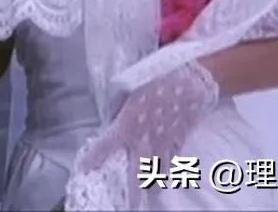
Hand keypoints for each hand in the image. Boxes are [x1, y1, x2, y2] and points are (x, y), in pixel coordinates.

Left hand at [68, 62, 219, 209]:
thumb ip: (117, 106)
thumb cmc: (156, 79)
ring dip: (153, 184)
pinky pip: (173, 161)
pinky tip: (166, 180)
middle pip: (136, 172)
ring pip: (157, 172)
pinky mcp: (179, 141)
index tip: (86, 169)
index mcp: (127, 124)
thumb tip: (111, 118)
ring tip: (149, 199)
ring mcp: (164, 144)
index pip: (105, 146)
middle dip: (132, 192)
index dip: (94, 159)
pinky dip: (169, 171)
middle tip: (128, 207)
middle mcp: (144, 140)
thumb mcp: (128, 87)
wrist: (192, 81)